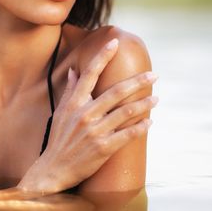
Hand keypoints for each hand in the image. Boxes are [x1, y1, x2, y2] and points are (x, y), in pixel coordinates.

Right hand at [18, 38, 157, 192]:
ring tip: (156, 98)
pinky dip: (141, 127)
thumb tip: (74, 71)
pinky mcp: (103, 148)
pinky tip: (150, 121)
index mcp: (74, 103)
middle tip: (154, 74)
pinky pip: (127, 135)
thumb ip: (70, 91)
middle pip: (116, 92)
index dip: (102, 56)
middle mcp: (85, 114)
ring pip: (126, 113)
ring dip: (144, 104)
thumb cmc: (59, 139)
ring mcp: (95, 131)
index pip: (90, 74)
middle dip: (137, 81)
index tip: (115, 42)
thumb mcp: (61, 113)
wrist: (54, 169)